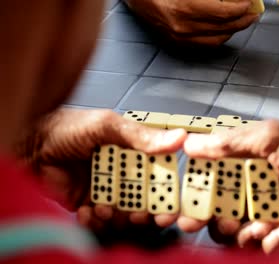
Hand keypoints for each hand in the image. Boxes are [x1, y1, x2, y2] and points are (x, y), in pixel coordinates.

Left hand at [15, 108, 187, 232]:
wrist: (29, 146)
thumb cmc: (67, 128)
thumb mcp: (107, 126)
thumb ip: (141, 136)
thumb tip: (178, 137)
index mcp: (133, 152)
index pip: (158, 173)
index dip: (166, 189)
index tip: (170, 201)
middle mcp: (122, 172)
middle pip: (145, 199)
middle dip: (146, 211)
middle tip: (140, 214)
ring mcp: (106, 189)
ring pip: (124, 213)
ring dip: (118, 217)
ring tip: (104, 208)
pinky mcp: (88, 204)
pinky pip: (100, 221)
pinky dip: (95, 221)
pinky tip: (87, 210)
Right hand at [125, 0, 257, 45]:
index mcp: (183, 8)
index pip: (223, 12)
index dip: (242, 7)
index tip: (250, 1)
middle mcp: (181, 27)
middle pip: (224, 27)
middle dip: (243, 19)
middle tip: (254, 11)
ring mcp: (178, 37)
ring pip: (218, 39)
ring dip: (235, 29)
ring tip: (244, 19)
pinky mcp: (177, 42)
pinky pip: (206, 44)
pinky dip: (221, 36)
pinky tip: (227, 28)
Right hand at [183, 120, 278, 251]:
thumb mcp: (271, 137)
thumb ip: (231, 142)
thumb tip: (192, 144)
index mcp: (255, 161)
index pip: (218, 174)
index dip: (201, 184)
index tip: (186, 192)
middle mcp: (260, 187)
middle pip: (222, 206)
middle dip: (207, 216)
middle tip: (193, 222)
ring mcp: (272, 212)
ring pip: (237, 230)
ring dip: (237, 232)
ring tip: (248, 228)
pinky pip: (264, 244)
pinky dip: (269, 241)